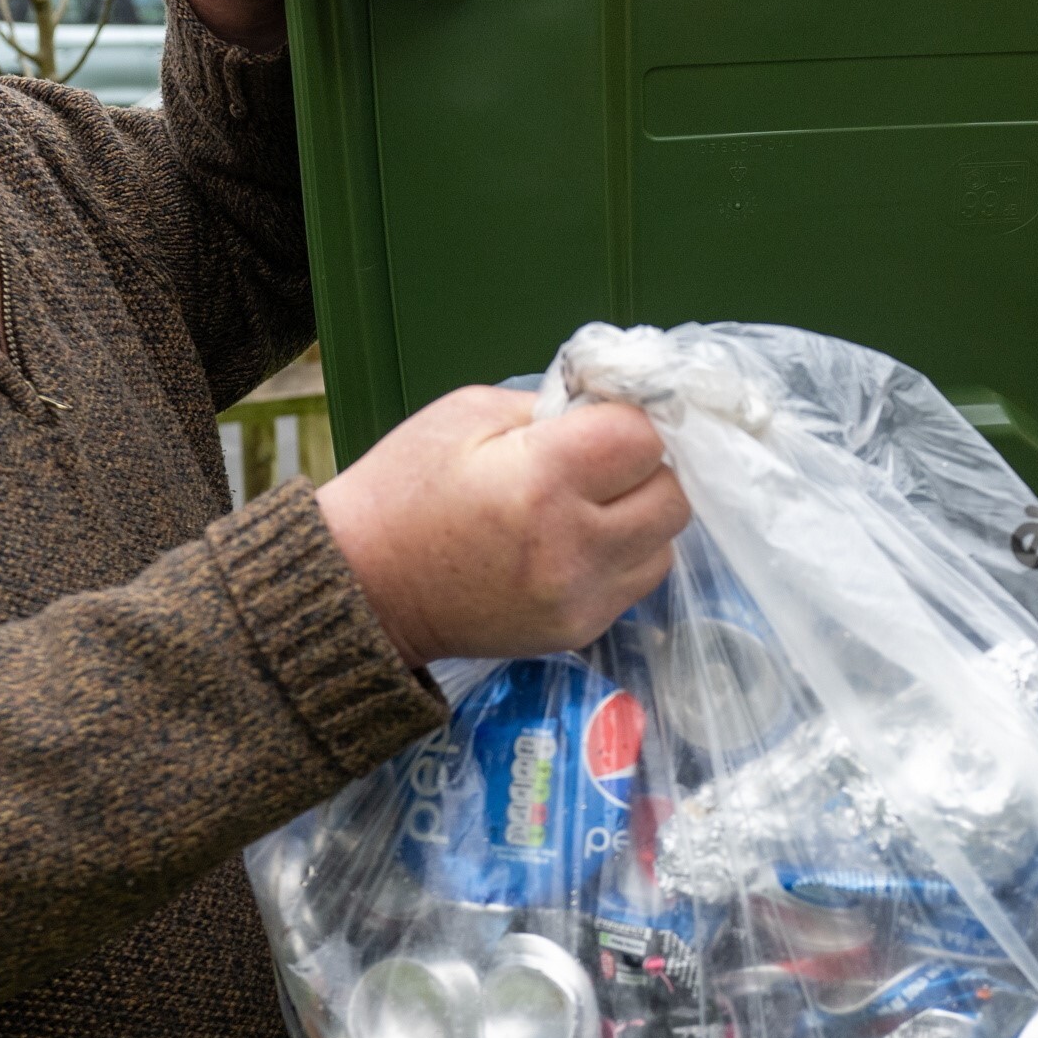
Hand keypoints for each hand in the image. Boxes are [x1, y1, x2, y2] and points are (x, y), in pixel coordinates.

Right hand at [315, 385, 688, 665]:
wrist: (365, 588)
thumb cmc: (404, 491)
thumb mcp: (465, 414)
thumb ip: (549, 405)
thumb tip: (608, 406)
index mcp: (543, 480)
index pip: (644, 438)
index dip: (623, 421)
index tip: (592, 423)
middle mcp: (573, 546)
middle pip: (672, 496)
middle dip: (643, 471)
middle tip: (597, 466)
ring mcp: (580, 597)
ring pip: (665, 545)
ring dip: (639, 519)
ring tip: (585, 509)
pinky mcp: (578, 632)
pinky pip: (636, 584)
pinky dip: (621, 558)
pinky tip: (573, 545)